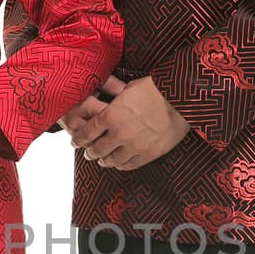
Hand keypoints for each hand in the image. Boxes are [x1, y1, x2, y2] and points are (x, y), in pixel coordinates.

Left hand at [71, 75, 187, 169]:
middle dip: (90, 152)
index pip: (86, 133)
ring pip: (112, 160)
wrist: (180, 97)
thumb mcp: (128, 89)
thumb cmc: (155, 88)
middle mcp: (119, 133)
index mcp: (110, 115)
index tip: (74, 142)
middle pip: (97, 150)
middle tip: (89, 153)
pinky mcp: (149, 153)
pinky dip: (122, 166)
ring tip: (103, 161)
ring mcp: (134, 145)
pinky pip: (131, 165)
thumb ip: (115, 99)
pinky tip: (120, 164)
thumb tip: (107, 95)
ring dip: (105, 161)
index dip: (77, 140)